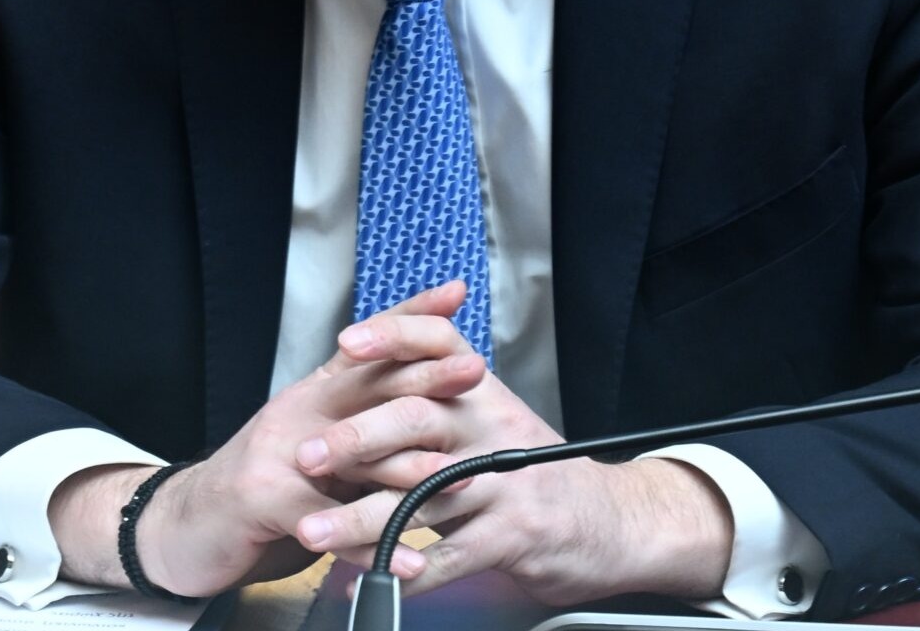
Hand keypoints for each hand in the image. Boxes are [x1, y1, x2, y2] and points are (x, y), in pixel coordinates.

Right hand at [47, 282, 488, 597]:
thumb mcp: (315, 445)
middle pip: (368, 385)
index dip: (410, 315)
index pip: (367, 345)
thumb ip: (361, 427)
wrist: (183, 527)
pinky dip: (372, 547)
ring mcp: (279, 454)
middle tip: (474, 371)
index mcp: (313, 393)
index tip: (455, 295)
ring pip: (353, 453)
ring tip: (457, 474)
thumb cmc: (262, 488)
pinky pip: (328, 525)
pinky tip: (407, 560)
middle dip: (426, 376)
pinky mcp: (265, 503)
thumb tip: (428, 410)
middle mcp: (298, 412)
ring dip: (410, 467)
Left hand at [289, 331, 733, 604]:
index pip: (439, 345)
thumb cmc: (539, 471)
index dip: (393, 339)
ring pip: (421, 496)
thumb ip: (442, 391)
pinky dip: (402, 572)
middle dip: (356, 437)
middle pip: (419, 418)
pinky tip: (365, 579)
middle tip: (307, 454)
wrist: (611, 521)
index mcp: (483, 396)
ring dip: (360, 518)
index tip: (347, 344)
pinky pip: (447, 557)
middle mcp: (492, 431)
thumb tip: (381, 361)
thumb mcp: (496, 418)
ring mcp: (502, 486)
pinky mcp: (510, 539)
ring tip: (314, 529)